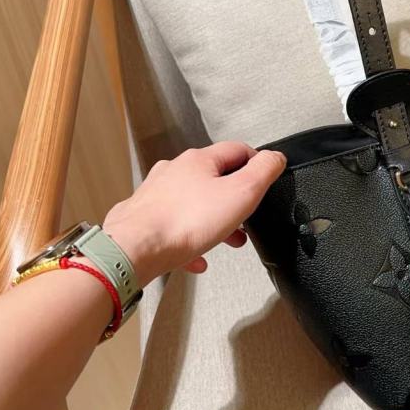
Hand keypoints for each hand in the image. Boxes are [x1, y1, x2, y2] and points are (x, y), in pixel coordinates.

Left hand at [102, 142, 285, 286]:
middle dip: (234, 200)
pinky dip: (189, 240)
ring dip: (213, 221)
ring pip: (192, 204)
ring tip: (226, 241)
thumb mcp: (241, 193)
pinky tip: (197, 259)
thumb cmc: (184, 223)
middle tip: (246, 217)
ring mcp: (155, 194)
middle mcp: (173, 172)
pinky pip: (173, 227)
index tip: (265, 176)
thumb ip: (263, 172)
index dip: (256, 163)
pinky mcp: (143, 218)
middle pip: (213, 180)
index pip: (237, 150)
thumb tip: (275, 157)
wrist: (134, 250)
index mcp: (198, 160)